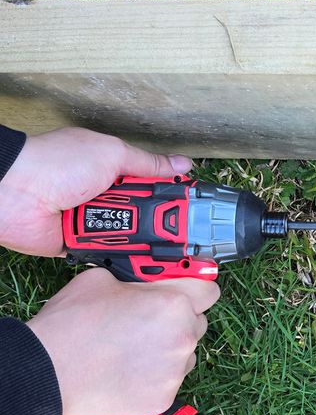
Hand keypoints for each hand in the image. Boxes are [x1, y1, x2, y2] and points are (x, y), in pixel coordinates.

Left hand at [0, 127, 191, 255]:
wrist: (13, 193)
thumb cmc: (55, 163)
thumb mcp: (111, 154)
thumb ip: (148, 164)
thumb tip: (182, 164)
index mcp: (118, 173)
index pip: (157, 188)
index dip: (176, 200)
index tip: (198, 213)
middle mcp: (110, 198)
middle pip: (149, 216)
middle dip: (166, 225)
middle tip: (188, 238)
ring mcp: (98, 222)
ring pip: (134, 237)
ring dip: (145, 241)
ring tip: (167, 250)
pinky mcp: (84, 245)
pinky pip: (112, 254)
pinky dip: (123, 256)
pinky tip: (143, 261)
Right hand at [26, 268, 219, 414]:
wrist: (46, 374)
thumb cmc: (71, 327)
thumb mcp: (103, 279)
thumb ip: (137, 279)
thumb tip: (145, 280)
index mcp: (173, 303)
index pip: (209, 290)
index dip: (195, 288)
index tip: (188, 291)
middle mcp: (182, 336)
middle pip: (197, 322)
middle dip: (178, 320)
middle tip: (146, 322)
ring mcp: (175, 370)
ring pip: (184, 353)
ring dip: (168, 349)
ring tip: (131, 350)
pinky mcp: (164, 397)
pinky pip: (169, 380)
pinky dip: (154, 376)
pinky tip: (126, 371)